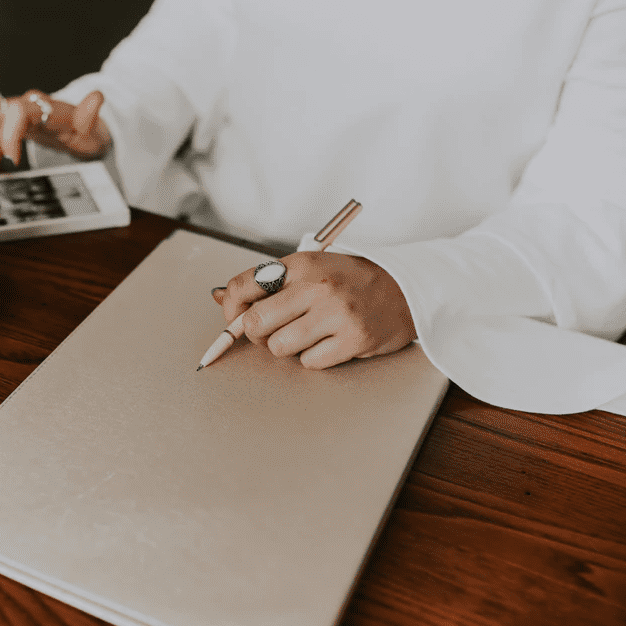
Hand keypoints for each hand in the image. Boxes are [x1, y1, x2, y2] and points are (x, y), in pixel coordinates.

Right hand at [0, 89, 111, 188]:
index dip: (12, 135)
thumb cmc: (82, 130)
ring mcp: (7, 110)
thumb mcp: (91, 129)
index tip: (12, 161)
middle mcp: (18, 104)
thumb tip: (98, 97)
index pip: (18, 113)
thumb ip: (89, 116)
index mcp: (38, 107)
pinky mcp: (0, 119)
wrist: (80, 126)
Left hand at [212, 252, 416, 368]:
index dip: (230, 309)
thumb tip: (221, 297)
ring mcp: (336, 314)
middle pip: (255, 323)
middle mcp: (316, 286)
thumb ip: (268, 283)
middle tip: (270, 331)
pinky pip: (309, 362)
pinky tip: (328, 343)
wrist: (405, 290)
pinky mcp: (353, 339)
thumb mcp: (310, 269)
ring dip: (286, 347)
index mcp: (301, 264)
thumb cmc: (351, 281)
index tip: (235, 318)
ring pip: (279, 347)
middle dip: (255, 334)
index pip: (243, 286)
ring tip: (306, 335)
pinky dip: (313, 358)